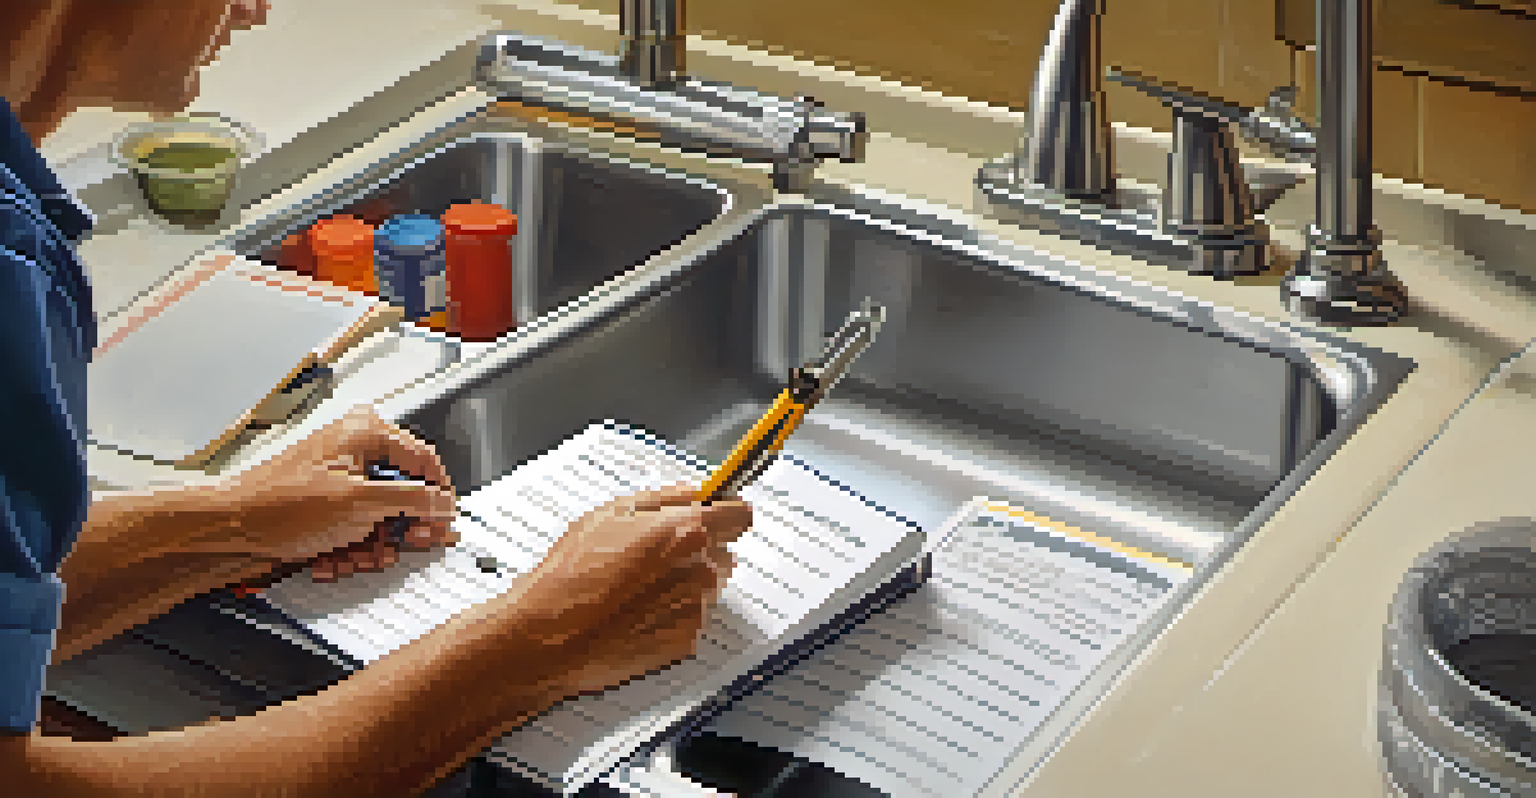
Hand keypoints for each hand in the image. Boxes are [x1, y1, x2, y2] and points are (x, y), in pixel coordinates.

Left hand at [219, 405, 458, 580]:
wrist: (230, 529)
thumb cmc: (280, 505)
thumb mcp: (360, 503)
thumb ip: (412, 500)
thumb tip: (445, 502)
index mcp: (365, 433)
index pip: (425, 460)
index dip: (438, 495)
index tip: (444, 524)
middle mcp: (355, 450)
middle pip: (404, 492)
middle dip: (399, 528)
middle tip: (400, 546)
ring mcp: (341, 478)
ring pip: (381, 516)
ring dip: (372, 544)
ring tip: (353, 557)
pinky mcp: (328, 504)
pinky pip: (357, 527)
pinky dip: (351, 548)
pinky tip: (334, 560)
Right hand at [519, 485, 752, 698]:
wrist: (549, 636)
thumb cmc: (571, 574)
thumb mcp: (610, 513)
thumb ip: (664, 498)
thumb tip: (695, 492)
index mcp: (687, 531)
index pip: (740, 515)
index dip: (726, 512)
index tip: (715, 513)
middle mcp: (700, 570)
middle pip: (722, 551)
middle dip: (696, 548)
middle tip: (651, 555)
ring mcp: (695, 609)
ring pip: (706, 585)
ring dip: (683, 581)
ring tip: (635, 586)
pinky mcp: (685, 642)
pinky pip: (690, 617)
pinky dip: (671, 613)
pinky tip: (634, 612)